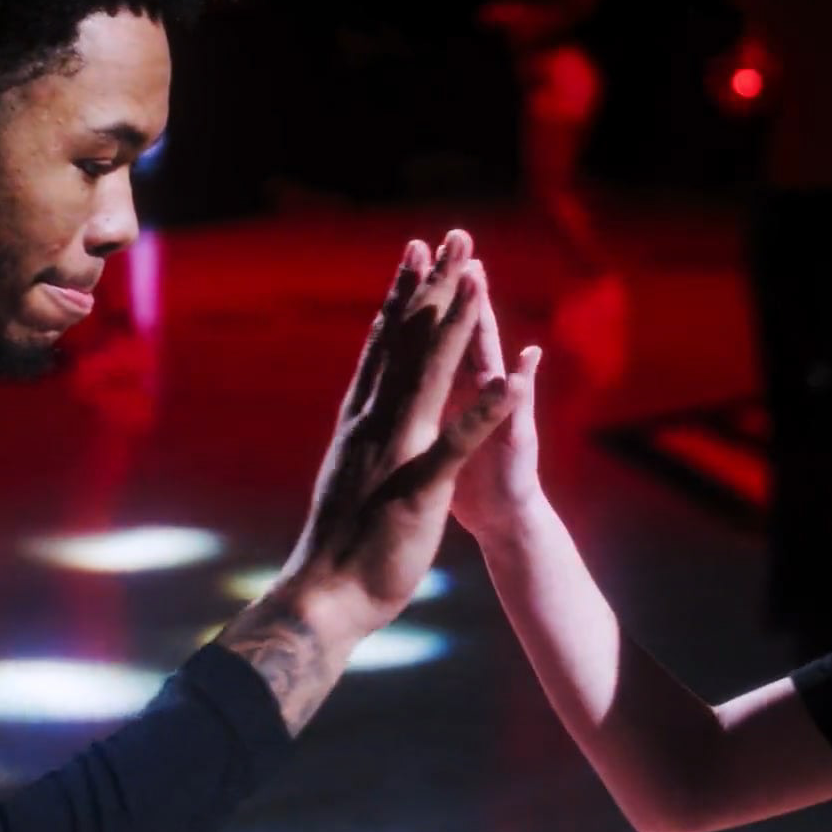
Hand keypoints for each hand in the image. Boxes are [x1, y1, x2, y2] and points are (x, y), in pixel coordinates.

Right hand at [217, 231, 530, 731]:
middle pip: (406, 341)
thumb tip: (359, 409)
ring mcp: (396, 450)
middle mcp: (375, 422)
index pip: (384, 343)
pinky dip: (484, 411)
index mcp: (361, 419)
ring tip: (478, 277)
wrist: (322, 595)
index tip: (415, 251)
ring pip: (429, 374)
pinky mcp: (419, 486)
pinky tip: (510, 381)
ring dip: (455, 324)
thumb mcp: (348, 472)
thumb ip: (357, 435)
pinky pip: (457, 443)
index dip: (403, 295)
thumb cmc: (336, 541)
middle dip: (432, 286)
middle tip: (452, 236)